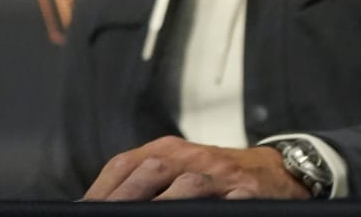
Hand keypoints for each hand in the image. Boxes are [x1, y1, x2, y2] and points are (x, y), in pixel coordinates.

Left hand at [82, 137, 308, 199]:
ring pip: (187, 186)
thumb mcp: (178, 169)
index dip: (99, 194)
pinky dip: (203, 210)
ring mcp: (220, 173)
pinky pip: (224, 201)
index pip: (123, 166)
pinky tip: (191, 216)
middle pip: (149, 172)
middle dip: (123, 201)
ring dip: (161, 205)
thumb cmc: (220, 176)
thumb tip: (92, 208)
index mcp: (167, 151)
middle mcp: (191, 156)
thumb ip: (142, 183)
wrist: (277, 172)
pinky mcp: (246, 190)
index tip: (83, 214)